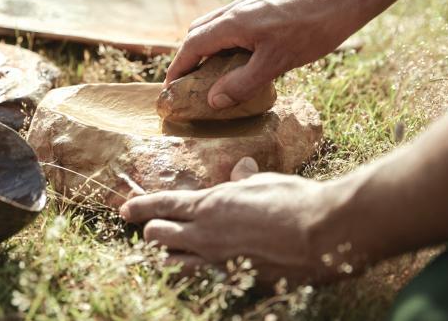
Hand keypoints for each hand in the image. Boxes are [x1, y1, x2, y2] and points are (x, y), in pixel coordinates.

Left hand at [120, 158, 347, 286]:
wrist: (323, 235)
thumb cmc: (293, 201)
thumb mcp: (264, 182)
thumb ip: (244, 180)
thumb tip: (240, 168)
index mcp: (210, 206)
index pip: (163, 206)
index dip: (140, 208)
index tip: (124, 210)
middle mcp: (207, 236)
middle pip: (159, 238)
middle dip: (151, 232)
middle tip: (152, 229)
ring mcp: (220, 262)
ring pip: (176, 264)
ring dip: (167, 256)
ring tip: (166, 251)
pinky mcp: (236, 280)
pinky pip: (206, 277)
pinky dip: (199, 270)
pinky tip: (206, 267)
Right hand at [166, 0, 366, 109]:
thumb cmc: (313, 28)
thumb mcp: (276, 62)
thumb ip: (242, 83)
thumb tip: (213, 101)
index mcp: (232, 22)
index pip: (191, 46)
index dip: (178, 69)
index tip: (170, 89)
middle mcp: (236, 9)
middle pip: (198, 33)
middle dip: (188, 59)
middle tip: (190, 84)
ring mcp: (251, 5)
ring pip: (215, 26)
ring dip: (207, 49)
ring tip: (214, 75)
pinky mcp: (265, 5)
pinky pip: (233, 24)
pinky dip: (226, 42)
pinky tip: (244, 57)